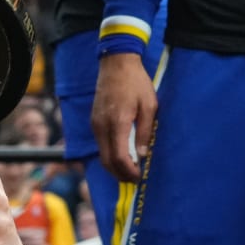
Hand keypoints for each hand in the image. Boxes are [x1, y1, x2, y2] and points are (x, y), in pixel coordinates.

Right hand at [92, 52, 155, 183]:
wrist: (116, 65)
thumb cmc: (137, 83)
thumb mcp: (150, 106)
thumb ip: (145, 132)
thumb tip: (142, 155)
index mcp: (118, 123)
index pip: (118, 157)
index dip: (128, 171)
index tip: (139, 176)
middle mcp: (102, 127)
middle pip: (106, 161)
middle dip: (120, 174)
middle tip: (134, 179)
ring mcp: (96, 125)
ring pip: (102, 155)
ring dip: (114, 166)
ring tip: (129, 170)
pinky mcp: (94, 122)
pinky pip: (101, 145)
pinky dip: (110, 155)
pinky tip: (122, 155)